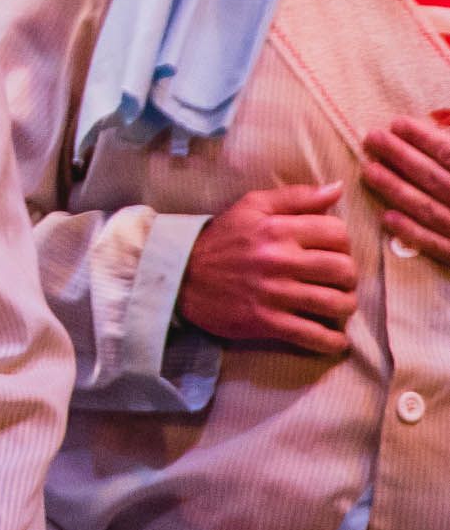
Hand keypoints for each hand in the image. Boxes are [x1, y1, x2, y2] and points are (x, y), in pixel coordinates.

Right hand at [177, 181, 356, 353]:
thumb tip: (338, 189)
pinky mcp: (267, 322)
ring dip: (345, 306)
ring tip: (337, 305)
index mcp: (276, 228)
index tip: (331, 250)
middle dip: (348, 277)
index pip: (337, 233)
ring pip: (336, 303)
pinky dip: (333, 341)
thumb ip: (296, 197)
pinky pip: (315, 337)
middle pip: (343, 269)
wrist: (181, 275)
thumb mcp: (251, 206)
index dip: (342, 242)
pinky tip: (333, 337)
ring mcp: (274, 293)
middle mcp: (278, 260)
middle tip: (338, 280)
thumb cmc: (222, 239)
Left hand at [364, 111, 449, 258]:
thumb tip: (445, 125)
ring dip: (398, 191)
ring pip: (433, 211)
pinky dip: (415, 234)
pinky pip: (442, 249)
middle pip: (437, 179)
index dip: (425, 138)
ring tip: (369, 171)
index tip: (397, 123)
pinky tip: (388, 218)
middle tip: (372, 138)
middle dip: (402, 157)